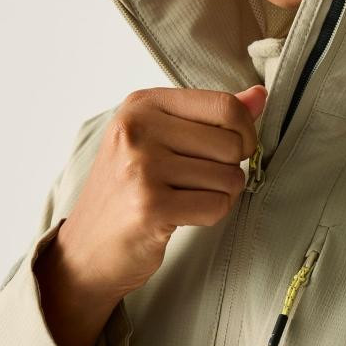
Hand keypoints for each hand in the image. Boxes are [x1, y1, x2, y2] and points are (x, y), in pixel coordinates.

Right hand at [55, 84, 266, 302]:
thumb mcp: (163, 138)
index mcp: (143, 104)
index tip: (232, 148)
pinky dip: (211, 215)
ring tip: (187, 198)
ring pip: (229, 176)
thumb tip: (259, 95)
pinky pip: (217, 206)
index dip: (244, 131)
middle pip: (232, 143)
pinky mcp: (149, 206)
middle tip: (198, 181)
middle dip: (230, 168)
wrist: (86, 250)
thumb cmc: (131, 189)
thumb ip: (213, 115)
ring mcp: (141, 167)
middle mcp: (138, 128)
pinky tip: (184, 215)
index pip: (225, 105)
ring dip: (221, 194)